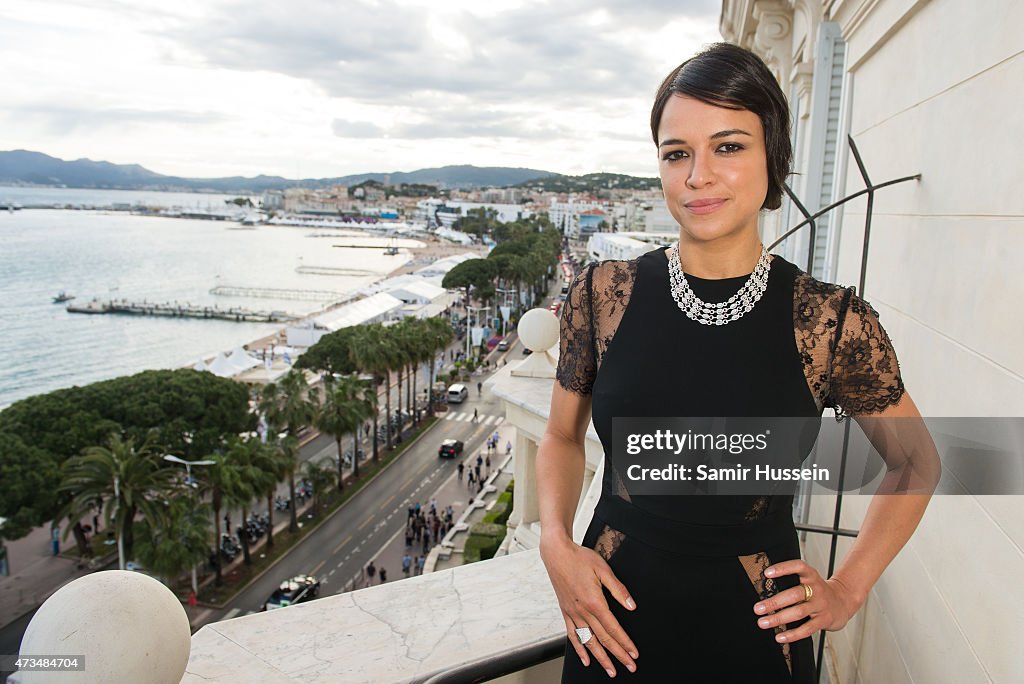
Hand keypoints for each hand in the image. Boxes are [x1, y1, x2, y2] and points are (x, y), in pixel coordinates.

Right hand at [540, 535, 638, 677]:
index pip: (613, 628)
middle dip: (618, 655)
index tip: (634, 653)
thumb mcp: (603, 569)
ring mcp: (572, 613)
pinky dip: (579, 649)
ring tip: (610, 670)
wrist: (556, 553)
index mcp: (594, 601)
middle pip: (603, 639)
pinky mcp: (565, 611)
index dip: (625, 643)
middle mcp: (582, 611)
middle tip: (630, 667)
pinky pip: (572, 635)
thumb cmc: (579, 558)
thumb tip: (632, 606)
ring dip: (600, 658)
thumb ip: (618, 589)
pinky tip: (586, 659)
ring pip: (588, 641)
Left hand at [752, 560, 860, 643]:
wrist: (843, 602)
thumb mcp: (808, 580)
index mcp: (811, 576)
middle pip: (794, 594)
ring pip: (799, 612)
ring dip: (779, 618)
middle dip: (774, 602)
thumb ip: (792, 582)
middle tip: (758, 608)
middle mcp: (816, 589)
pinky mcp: (824, 620)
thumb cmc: (818, 591)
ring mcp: (821, 605)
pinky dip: (792, 634)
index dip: (783, 568)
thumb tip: (764, 589)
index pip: (798, 567)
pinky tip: (780, 636)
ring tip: (763, 622)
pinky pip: (807, 628)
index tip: (767, 573)